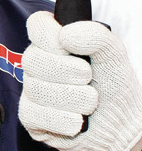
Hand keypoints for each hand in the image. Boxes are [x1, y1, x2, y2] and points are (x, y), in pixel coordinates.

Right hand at [20, 11, 141, 150]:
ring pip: (38, 90)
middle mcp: (37, 64)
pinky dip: (64, 120)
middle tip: (89, 79)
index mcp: (54, 43)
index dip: (49, 35)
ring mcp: (31, 90)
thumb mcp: (114, 56)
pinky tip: (77, 120)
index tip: (68, 46)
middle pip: (33, 60)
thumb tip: (66, 34)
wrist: (121, 125)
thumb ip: (97, 36)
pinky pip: (34, 115)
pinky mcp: (29, 117)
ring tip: (89, 103)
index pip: (36, 24)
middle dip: (70, 72)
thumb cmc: (114, 87)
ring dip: (75, 99)